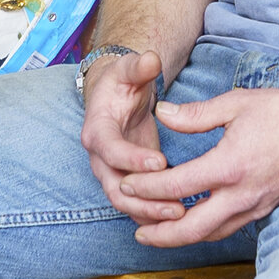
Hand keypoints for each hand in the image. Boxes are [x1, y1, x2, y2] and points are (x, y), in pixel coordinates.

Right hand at [80, 49, 168, 220]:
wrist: (116, 98)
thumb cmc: (122, 83)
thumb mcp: (129, 69)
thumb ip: (139, 66)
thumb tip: (150, 59)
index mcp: (97, 130)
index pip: (109, 150)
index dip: (132, 159)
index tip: (160, 163)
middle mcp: (100, 157)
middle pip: (115, 188)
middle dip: (143, 201)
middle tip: (175, 206)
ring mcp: (111, 172)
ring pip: (125, 203)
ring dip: (150, 213)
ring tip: (181, 216)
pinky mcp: (126, 181)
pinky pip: (136, 204)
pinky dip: (153, 214)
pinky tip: (179, 219)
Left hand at [130, 82, 278, 246]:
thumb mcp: (238, 104)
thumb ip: (196, 113)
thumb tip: (162, 114)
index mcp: (230, 165)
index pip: (177, 187)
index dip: (146, 187)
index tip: (127, 184)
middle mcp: (242, 194)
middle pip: (190, 229)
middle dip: (159, 234)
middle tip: (136, 232)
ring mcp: (256, 206)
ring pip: (211, 234)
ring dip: (181, 237)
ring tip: (158, 233)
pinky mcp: (266, 208)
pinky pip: (229, 228)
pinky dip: (206, 230)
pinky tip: (194, 223)